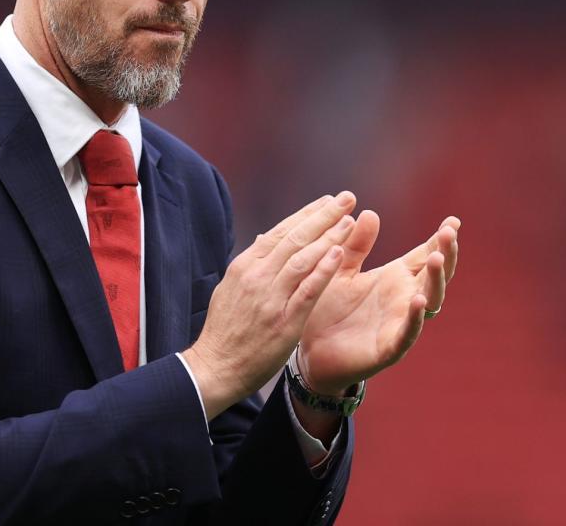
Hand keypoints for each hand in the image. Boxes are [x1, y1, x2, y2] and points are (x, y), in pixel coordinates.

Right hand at [182, 192, 356, 418]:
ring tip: (349, 221)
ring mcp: (270, 297)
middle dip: (323, 216)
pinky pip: (307, 290)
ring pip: (303, 258)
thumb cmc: (225, 330)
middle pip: (294, 238)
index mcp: (245, 265)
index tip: (326, 202)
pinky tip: (338, 254)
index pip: (280, 232)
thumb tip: (263, 238)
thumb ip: (251, 263)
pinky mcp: (284, 320)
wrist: (215, 366)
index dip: (306, 214)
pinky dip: (323, 270)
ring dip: (328, 237)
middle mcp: (257, 276)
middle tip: (346, 199)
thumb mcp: (230, 288)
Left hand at [298, 205, 460, 395]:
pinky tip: (419, 301)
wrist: (311, 352)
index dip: (440, 239)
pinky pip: (407, 333)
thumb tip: (369, 212)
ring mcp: (399, 323)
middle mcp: (403, 298)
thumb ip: (355, 245)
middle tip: (449, 234)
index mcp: (395, 278)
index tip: (452, 221)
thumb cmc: (328, 309)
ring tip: (436, 259)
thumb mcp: (340, 270)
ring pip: (429, 301)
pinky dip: (415, 318)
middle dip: (445, 254)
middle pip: (435, 274)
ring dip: (435, 280)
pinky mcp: (388, 348)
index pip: (425, 255)